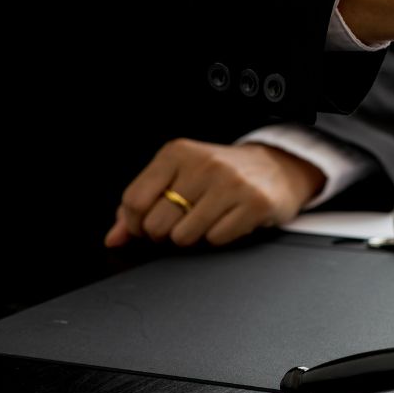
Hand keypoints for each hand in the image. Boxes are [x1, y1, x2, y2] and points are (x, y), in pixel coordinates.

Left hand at [104, 139, 325, 247]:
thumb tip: (114, 238)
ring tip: (207, 220)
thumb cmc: (223, 175)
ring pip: (184, 236)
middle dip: (165, 233)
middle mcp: (204, 164)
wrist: (279, 168)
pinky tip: (229, 220)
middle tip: (182, 222)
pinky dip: (219, 237)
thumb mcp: (179, 176)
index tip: (148, 224)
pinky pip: (217, 239)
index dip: (135, 223)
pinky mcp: (254, 203)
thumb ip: (142, 205)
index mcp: (177, 153)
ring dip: (193, 237)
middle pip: (157, 223)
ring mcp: (231, 183)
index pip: (135, 201)